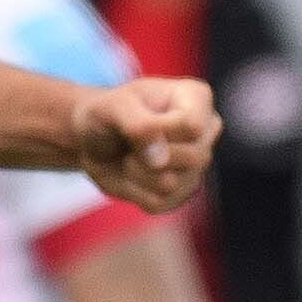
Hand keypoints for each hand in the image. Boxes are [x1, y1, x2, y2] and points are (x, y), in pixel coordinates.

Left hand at [74, 78, 218, 215]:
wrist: (96, 138)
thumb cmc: (109, 113)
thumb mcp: (114, 107)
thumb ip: (138, 126)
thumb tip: (160, 161)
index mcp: (196, 98)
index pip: (193, 127)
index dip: (160, 132)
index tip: (138, 122)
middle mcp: (206, 132)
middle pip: (192, 157)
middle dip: (147, 155)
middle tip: (128, 142)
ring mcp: (198, 166)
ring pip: (172, 184)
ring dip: (136, 173)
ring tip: (128, 156)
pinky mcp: (182, 194)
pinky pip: (159, 203)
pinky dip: (134, 190)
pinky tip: (131, 174)